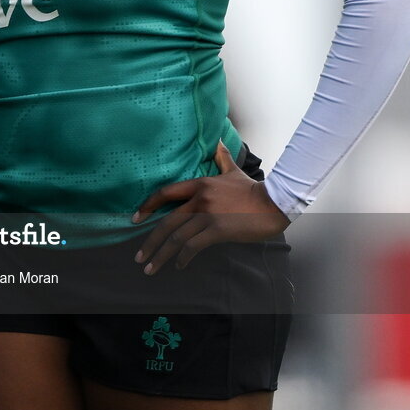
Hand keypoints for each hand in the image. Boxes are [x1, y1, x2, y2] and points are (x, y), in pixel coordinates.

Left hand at [131, 142, 288, 273]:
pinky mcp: (217, 230)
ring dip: (161, 255)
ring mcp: (207, 215)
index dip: (148, 206)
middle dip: (150, 242)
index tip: (135, 219)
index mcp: (199, 184)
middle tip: (138, 256)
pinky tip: (179, 266)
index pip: (165, 193)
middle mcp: (199, 199)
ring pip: (176, 238)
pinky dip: (183, 258)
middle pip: (166, 221)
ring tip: (151, 268)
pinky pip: (193, 246)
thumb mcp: (234, 172)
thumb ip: (222, 159)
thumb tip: (218, 141)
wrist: (274, 203)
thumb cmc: (253, 189)